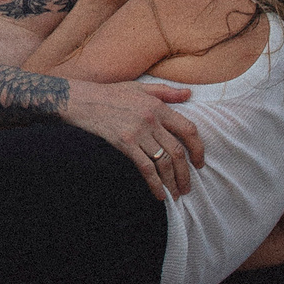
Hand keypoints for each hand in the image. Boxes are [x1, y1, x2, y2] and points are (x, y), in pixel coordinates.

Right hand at [65, 75, 202, 199]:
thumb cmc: (112, 93)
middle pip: (177, 151)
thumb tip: (189, 94)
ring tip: (176, 194)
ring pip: (164, 162)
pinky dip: (155, 184)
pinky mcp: (125, 144)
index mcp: (159, 107)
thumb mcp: (141, 88)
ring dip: (172, 181)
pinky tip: (160, 195)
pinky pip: (146, 168)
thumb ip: (167, 92)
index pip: (188, 129)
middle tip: (187, 187)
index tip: (199, 163)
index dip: (198, 149)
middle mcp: (152, 120)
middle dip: (185, 173)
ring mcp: (138, 132)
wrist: (84, 100)